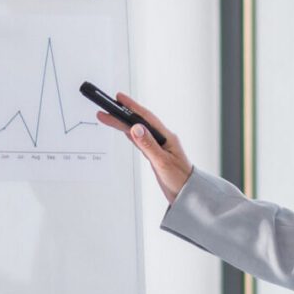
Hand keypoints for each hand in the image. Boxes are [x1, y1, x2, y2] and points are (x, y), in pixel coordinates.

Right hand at [91, 91, 194, 205]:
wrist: (188, 195)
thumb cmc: (180, 180)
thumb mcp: (162, 162)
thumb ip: (149, 145)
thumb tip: (135, 128)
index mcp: (167, 137)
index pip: (146, 118)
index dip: (132, 107)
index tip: (119, 98)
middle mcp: (163, 139)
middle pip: (139, 123)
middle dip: (122, 114)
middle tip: (106, 108)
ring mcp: (159, 146)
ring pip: (138, 131)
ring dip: (123, 124)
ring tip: (109, 117)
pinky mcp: (155, 155)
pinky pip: (140, 141)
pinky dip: (130, 135)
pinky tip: (125, 131)